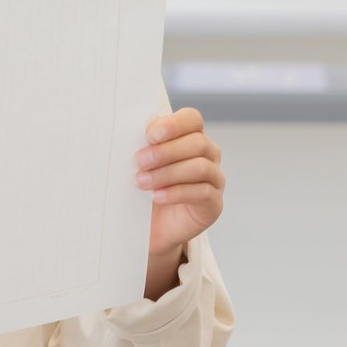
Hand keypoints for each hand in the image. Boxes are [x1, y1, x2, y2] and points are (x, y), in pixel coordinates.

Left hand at [137, 107, 221, 296]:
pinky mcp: (214, 204)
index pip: (192, 119)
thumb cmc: (145, 189)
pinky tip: (157, 197)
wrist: (150, 228)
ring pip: (200, 167)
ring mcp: (215, 179)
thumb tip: (131, 134)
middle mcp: (208, 155)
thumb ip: (143, 146)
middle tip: (139, 161)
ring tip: (142, 182)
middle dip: (165, 151)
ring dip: (167, 173)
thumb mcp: (142, 165)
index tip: (150, 136)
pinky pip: (202, 193)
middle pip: (197, 142)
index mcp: (191, 137)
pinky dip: (176, 193)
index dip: (173, 124)